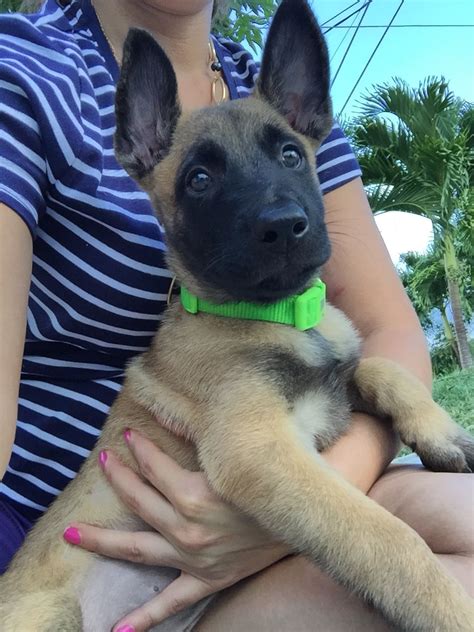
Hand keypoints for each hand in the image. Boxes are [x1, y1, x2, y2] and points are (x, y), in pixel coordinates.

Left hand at [67, 430, 287, 631]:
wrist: (303, 516)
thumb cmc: (267, 480)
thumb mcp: (232, 455)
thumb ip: (197, 436)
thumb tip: (168, 414)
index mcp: (193, 495)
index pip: (154, 466)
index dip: (140, 448)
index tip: (130, 434)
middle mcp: (186, 528)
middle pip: (138, 500)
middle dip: (118, 477)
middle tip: (103, 460)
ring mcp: (192, 557)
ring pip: (137, 548)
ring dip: (103, 541)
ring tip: (73, 534)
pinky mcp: (206, 578)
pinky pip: (172, 602)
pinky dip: (146, 617)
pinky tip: (119, 629)